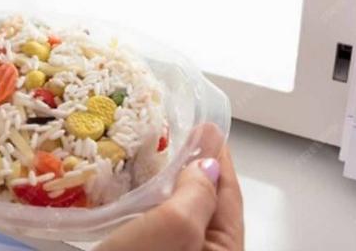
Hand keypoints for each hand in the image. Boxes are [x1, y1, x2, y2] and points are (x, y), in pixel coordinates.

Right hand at [97, 126, 243, 250]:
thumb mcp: (173, 228)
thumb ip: (197, 193)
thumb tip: (208, 160)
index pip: (229, 194)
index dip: (216, 156)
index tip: (205, 125)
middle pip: (201, 203)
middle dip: (186, 168)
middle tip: (171, 134)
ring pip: (173, 215)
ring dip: (160, 186)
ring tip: (146, 155)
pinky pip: (151, 229)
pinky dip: (142, 207)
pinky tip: (126, 190)